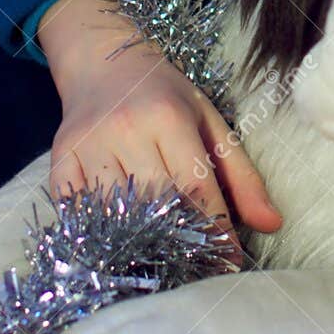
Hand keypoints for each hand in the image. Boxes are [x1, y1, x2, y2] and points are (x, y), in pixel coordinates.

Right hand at [38, 0, 282, 245]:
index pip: (196, 188)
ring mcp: (90, 143)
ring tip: (160, 265)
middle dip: (180, 243)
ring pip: (116, 212)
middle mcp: (126, 128)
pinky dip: (96, 232)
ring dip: (139, 244)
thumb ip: (242, 175)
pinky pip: (76, 210)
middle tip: (196, 271)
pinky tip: (115, 246)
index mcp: (169, 116)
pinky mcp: (61, 158)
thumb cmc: (165, 96)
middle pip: (155, 204)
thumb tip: (272, 224)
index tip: (229, 264)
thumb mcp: (210, 122)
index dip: (214, 232)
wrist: (102, 62)